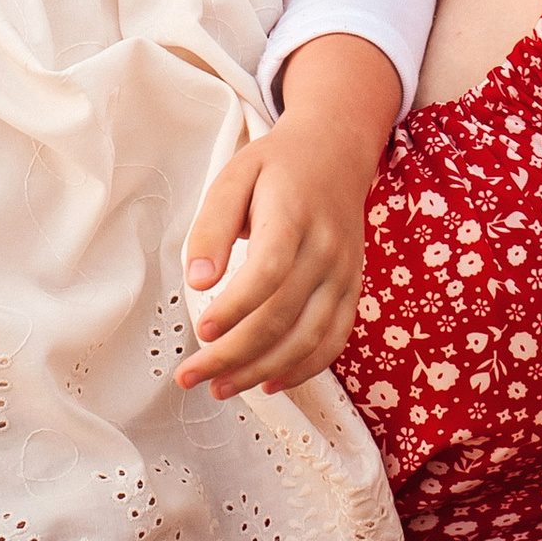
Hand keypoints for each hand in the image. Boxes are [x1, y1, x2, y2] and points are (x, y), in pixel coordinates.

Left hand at [177, 33, 396, 400]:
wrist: (337, 152)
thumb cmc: (277, 167)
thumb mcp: (235, 176)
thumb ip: (212, 226)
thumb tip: (197, 280)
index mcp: (294, 214)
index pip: (269, 271)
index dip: (235, 307)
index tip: (201, 332)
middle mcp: (326, 248)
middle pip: (282, 315)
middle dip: (232, 355)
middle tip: (190, 376)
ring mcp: (343, 273)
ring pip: (307, 338)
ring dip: (261, 371)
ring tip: (219, 388)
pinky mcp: (351, 289)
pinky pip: (333, 341)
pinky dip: (303, 370)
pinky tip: (268, 385)